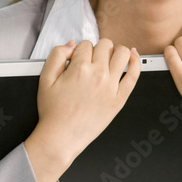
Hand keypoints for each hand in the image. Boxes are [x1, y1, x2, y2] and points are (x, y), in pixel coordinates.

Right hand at [24, 39, 140, 181]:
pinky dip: (136, 62)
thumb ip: (57, 55)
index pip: (85, 44)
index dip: (80, 50)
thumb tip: (72, 44)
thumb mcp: (45, 79)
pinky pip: (134, 75)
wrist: (62, 137)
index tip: (78, 59)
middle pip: (105, 45)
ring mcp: (111, 87)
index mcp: (79, 68)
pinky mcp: (120, 99)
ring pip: (122, 54)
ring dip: (116, 50)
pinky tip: (133, 57)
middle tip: (92, 59)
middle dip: (97, 48)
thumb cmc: (53, 112)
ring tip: (111, 56)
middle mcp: (97, 75)